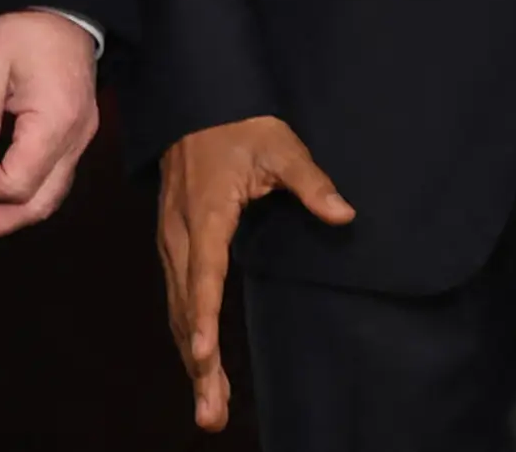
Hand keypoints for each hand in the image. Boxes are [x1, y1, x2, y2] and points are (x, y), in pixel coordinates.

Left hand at [0, 12, 100, 238]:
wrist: (63, 7)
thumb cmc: (25, 28)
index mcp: (56, 123)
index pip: (16, 181)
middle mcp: (75, 141)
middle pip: (36, 204)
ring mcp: (79, 142)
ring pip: (46, 199)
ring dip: (5, 214)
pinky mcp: (73, 138)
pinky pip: (50, 181)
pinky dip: (19, 195)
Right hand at [157, 116, 354, 432]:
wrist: (197, 101)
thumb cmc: (240, 124)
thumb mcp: (280, 146)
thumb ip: (310, 182)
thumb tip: (343, 214)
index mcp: (206, 213)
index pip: (204, 273)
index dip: (205, 317)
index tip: (204, 357)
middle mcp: (181, 233)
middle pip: (186, 307)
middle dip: (198, 364)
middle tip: (211, 414)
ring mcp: (172, 239)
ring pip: (177, 309)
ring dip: (191, 359)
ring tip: (209, 408)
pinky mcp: (173, 242)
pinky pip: (177, 297)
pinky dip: (186, 335)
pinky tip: (198, 364)